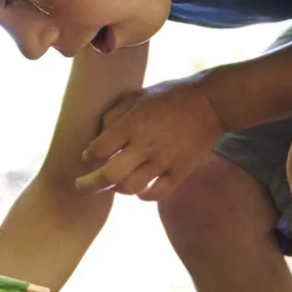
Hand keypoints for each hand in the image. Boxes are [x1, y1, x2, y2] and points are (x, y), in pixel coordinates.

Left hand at [75, 76, 223, 200]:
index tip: (87, 156)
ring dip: (116, 189)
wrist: (210, 103)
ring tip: (112, 185)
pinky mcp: (179, 172)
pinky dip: (144, 196)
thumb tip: (97, 137)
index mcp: (132, 124)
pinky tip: (139, 190)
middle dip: (90, 184)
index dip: (88, 155)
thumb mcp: (137, 96)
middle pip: (109, 175)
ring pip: (130, 188)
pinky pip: (156, 194)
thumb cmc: (170, 96)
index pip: (98, 150)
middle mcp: (145, 145)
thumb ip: (114, 115)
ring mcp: (163, 161)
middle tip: (81, 185)